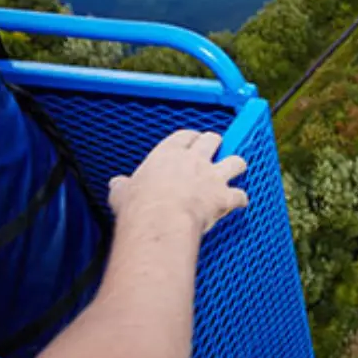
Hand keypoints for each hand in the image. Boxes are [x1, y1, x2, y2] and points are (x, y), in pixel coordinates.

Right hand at [109, 130, 248, 234]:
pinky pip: (240, 195)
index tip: (192, 140)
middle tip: (215, 147)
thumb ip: (123, 185)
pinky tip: (240, 202)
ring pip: (235, 161)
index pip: (185, 136)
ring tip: (236, 167)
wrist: (160, 221)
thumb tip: (117, 185)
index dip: (191, 138)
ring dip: (237, 165)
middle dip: (215, 143)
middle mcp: (194, 160)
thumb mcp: (122, 191)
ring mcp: (212, 177)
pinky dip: (241, 199)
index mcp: (168, 154)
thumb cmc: (139, 207)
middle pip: (212, 140)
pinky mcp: (224, 197)